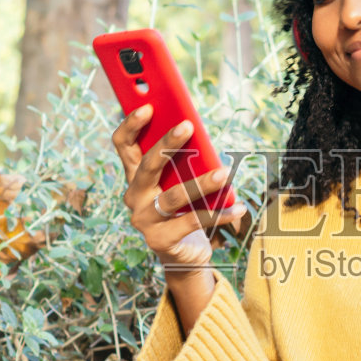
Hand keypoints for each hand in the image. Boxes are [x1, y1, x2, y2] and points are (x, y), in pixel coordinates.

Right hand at [113, 104, 248, 275]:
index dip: (131, 124)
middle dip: (167, 144)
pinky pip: (192, 222)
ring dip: (202, 183)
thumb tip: (201, 138)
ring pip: (174, 197)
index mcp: (135, 175)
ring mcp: (144, 219)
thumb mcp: (181, 180)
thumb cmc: (184, 208)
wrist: (184, 252)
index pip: (123, 144)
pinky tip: (237, 207)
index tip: (148, 107)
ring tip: (225, 173)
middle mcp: (134, 195)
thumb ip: (184, 162)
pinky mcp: (159, 240)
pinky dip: (218, 214)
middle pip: (147, 165)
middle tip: (188, 126)